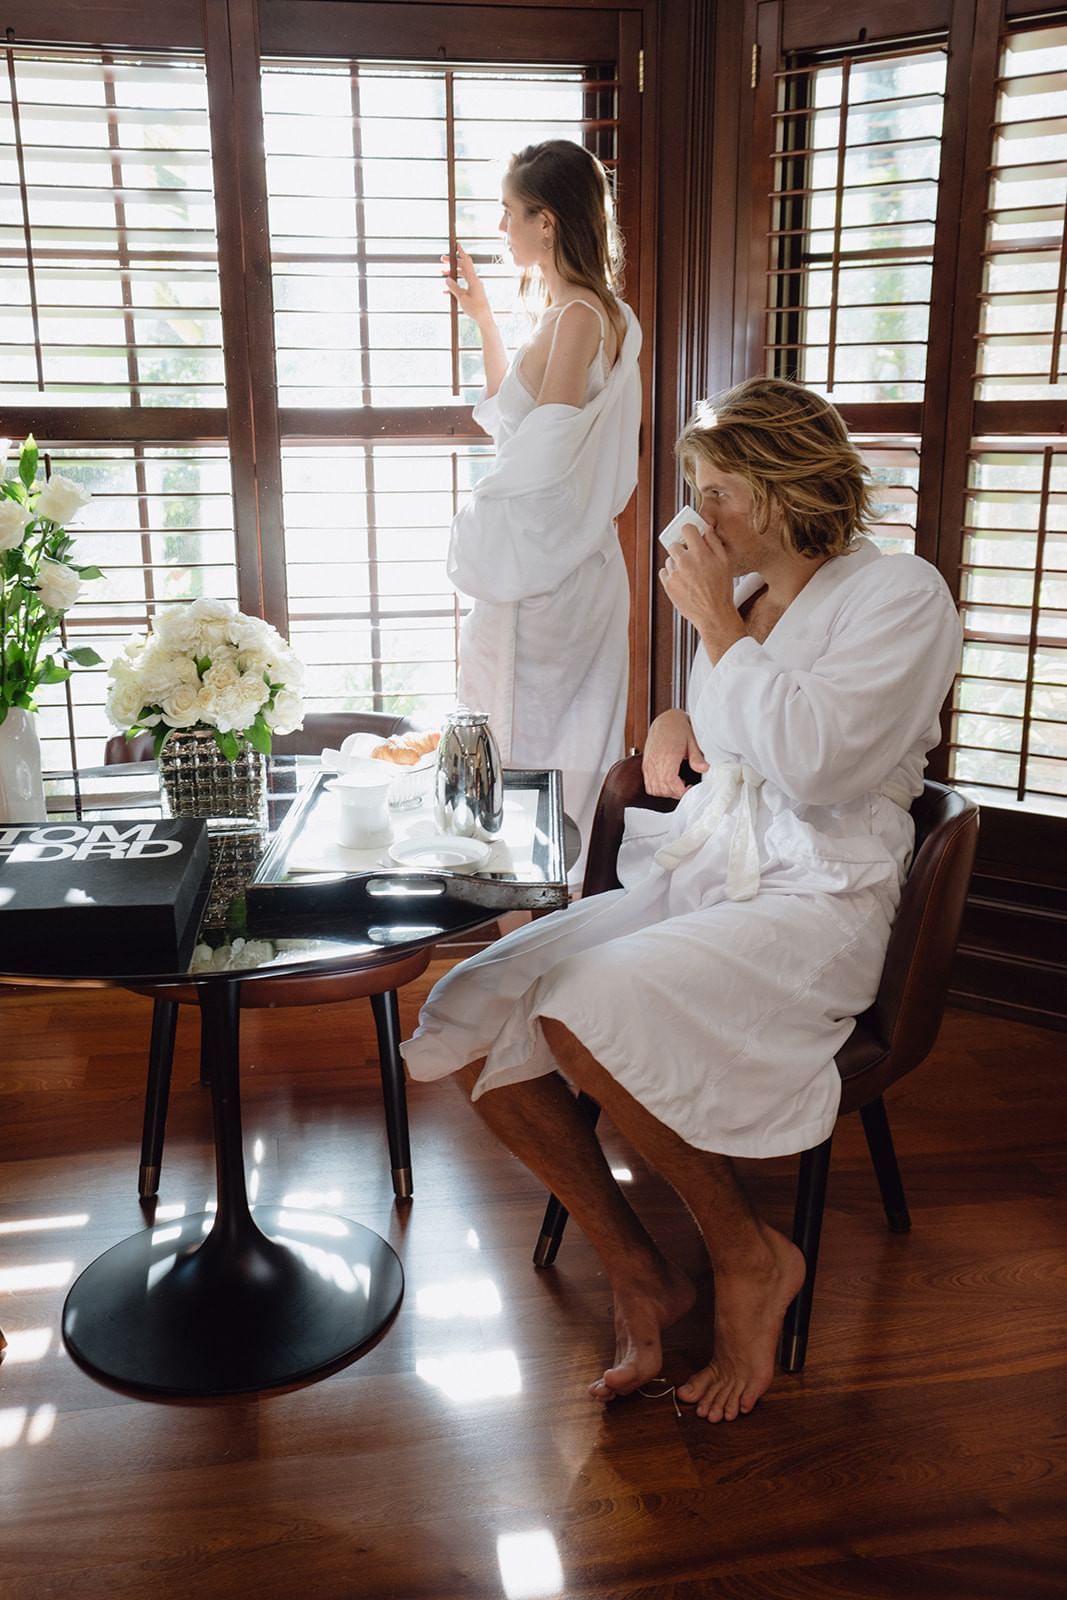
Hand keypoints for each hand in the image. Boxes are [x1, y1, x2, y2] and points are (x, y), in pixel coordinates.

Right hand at [441, 242, 491, 326]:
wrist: (484, 318)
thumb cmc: (475, 309)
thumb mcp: (462, 298)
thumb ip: (454, 288)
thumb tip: (447, 279)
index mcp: (473, 279)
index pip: (467, 262)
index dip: (461, 252)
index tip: (456, 244)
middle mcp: (475, 280)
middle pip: (463, 267)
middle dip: (453, 262)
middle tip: (442, 259)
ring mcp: (474, 286)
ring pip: (462, 275)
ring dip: (453, 273)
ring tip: (442, 273)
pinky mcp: (473, 292)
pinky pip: (462, 285)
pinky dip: (455, 285)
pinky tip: (446, 290)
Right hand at [642, 709, 707, 798]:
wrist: (665, 720)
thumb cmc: (678, 728)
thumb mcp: (692, 741)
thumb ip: (697, 757)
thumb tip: (704, 768)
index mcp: (668, 756)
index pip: (670, 782)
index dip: (681, 791)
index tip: (690, 789)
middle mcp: (656, 761)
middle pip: (662, 789)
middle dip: (675, 793)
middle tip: (686, 787)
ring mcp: (649, 764)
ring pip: (654, 789)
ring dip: (666, 792)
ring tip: (677, 784)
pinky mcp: (646, 765)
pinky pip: (648, 784)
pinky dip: (657, 788)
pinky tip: (668, 782)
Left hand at [659, 525, 745, 661]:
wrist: (713, 614)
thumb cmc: (721, 590)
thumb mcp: (725, 563)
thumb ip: (714, 543)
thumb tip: (706, 529)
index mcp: (700, 553)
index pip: (687, 529)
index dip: (689, 531)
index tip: (691, 536)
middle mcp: (685, 561)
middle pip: (675, 544)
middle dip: (682, 549)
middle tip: (691, 558)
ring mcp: (675, 574)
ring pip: (669, 559)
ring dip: (677, 563)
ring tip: (689, 575)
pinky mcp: (668, 585)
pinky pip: (664, 572)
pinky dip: (671, 575)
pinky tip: (682, 581)